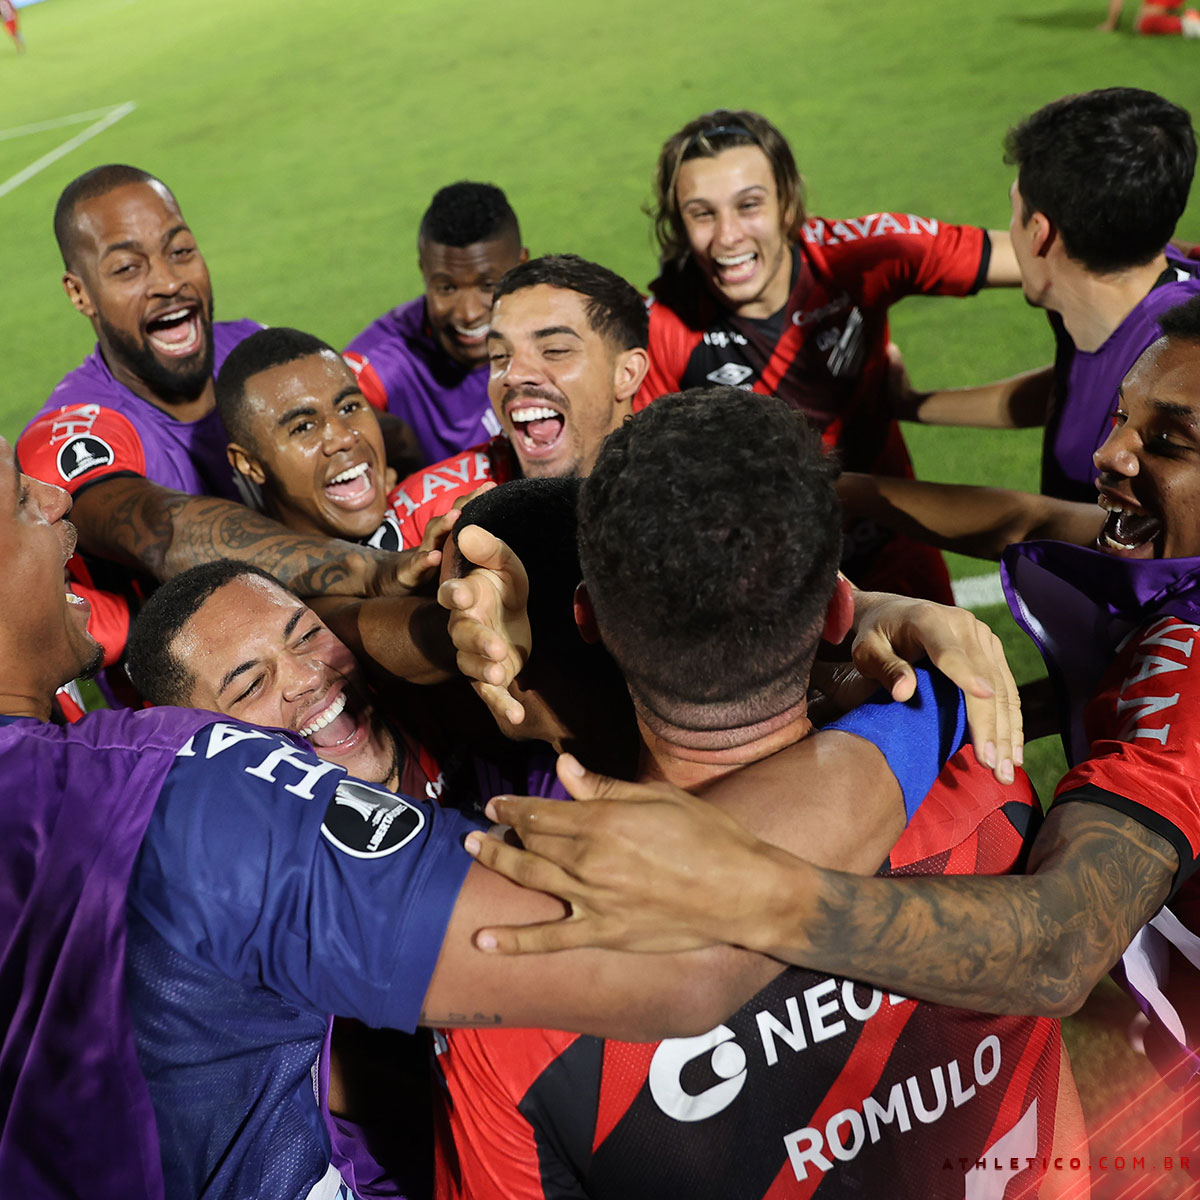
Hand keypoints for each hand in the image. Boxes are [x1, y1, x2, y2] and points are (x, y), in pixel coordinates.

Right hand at [438, 524, 531, 726]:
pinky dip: (502, 706)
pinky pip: (491, 693)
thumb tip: (467, 529)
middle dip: (476, 641)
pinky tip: (517, 717)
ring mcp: (475, 655)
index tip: (460, 593)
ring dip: (485, 670)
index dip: (455, 594)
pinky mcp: (490, 677)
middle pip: (463, 635)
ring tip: (500, 672)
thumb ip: (490, 549)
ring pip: (472, 665)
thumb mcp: (505, 563)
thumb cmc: (502, 586)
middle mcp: (464, 627)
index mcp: (466, 596)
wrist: (512, 616)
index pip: (452, 594)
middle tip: (494, 646)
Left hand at [464, 755, 787, 954]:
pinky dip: (514, 942)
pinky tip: (483, 941)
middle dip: (503, 832)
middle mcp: (589, 861)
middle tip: (482, 827)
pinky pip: (550, 940)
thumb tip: (562, 767)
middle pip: (532, 843)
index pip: (542, 812)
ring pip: (531, 880)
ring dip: (498, 864)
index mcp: (603, 822)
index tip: (497, 804)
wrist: (742, 892)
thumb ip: (604, 787)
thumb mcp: (658, 798)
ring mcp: (593, 901)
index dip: (514, 807)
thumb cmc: (708, 836)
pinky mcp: (604, 934)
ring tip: (475, 852)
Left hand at [850, 591, 1021, 782]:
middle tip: (993, 766)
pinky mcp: (992, 651)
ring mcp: (982, 637)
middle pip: (983, 678)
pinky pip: (1007, 689)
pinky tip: (1014, 751)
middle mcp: (963, 625)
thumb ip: (885, 668)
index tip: (982, 696)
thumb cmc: (875, 636)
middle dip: (990, 725)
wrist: (893, 613)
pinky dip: (1011, 722)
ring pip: (1002, 689)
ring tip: (1006, 770)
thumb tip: (904, 693)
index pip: (948, 652)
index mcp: (928, 620)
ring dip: (1007, 732)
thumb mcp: (867, 650)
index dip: (965, 674)